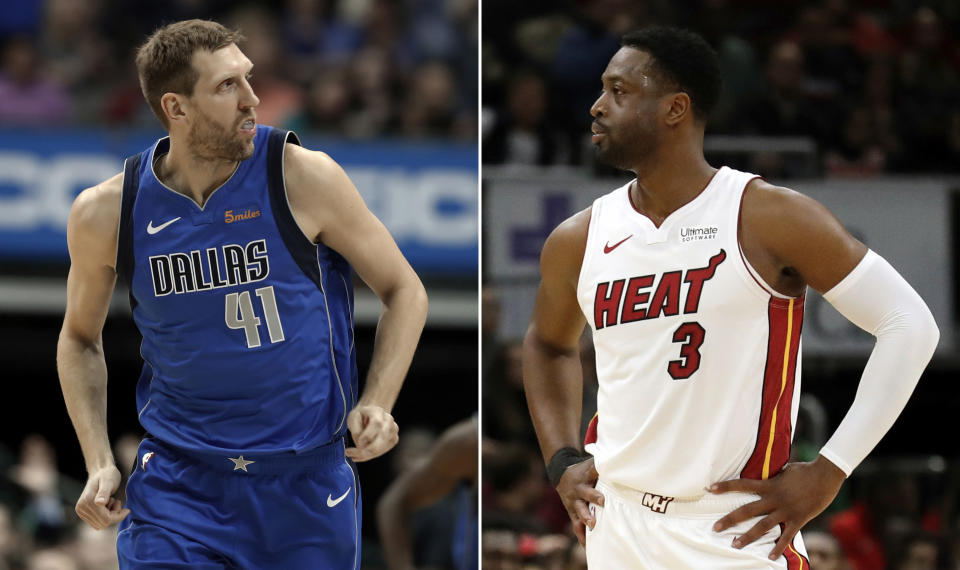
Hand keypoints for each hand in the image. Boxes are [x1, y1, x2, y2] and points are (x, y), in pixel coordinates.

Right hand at [75, 465, 129, 529]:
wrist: (100, 471)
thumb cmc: (107, 475)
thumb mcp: (109, 482)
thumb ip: (104, 493)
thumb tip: (99, 503)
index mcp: (87, 501)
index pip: (105, 519)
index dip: (118, 516)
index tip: (127, 510)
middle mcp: (81, 508)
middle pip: (103, 524)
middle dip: (114, 516)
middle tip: (117, 501)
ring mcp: (81, 512)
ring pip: (100, 525)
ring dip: (110, 516)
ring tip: (111, 501)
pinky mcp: (84, 513)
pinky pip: (98, 522)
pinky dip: (106, 516)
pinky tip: (108, 505)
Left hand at [345, 405, 398, 461]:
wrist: (371, 415)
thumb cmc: (360, 416)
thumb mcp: (353, 418)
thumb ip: (356, 431)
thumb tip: (361, 446)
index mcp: (378, 411)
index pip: (377, 423)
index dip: (368, 435)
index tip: (358, 443)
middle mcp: (388, 420)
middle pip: (383, 437)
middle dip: (368, 449)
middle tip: (353, 455)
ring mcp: (393, 430)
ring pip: (383, 446)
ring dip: (368, 455)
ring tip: (354, 456)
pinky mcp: (393, 439)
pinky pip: (383, 451)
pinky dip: (371, 456)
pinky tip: (361, 456)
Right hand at [556, 456, 603, 545]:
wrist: (561, 475)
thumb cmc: (583, 471)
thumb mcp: (590, 465)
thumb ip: (605, 465)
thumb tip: (624, 463)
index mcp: (586, 475)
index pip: (593, 470)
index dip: (599, 471)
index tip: (607, 471)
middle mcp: (580, 489)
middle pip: (587, 493)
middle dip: (594, 497)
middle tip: (603, 501)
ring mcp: (575, 502)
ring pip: (580, 510)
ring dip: (587, 517)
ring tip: (593, 525)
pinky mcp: (572, 513)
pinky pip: (577, 525)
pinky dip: (582, 536)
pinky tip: (588, 546)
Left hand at [709, 455, 845, 559]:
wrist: (826, 475)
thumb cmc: (805, 470)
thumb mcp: (783, 471)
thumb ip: (771, 477)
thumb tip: (761, 476)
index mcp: (769, 485)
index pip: (742, 484)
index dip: (726, 486)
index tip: (710, 488)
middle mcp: (774, 499)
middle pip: (747, 510)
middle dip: (730, 519)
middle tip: (715, 528)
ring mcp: (786, 510)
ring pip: (762, 526)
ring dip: (748, 536)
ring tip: (735, 544)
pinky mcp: (798, 519)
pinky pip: (786, 536)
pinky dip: (778, 547)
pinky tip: (770, 556)